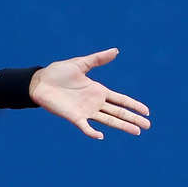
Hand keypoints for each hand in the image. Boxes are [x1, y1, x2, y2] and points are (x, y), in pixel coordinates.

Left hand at [29, 48, 150, 139]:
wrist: (39, 82)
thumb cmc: (58, 72)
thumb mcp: (80, 64)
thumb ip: (98, 59)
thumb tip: (116, 50)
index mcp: (97, 90)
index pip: (120, 99)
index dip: (133, 105)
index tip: (147, 111)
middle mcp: (94, 102)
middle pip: (118, 112)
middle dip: (133, 118)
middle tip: (148, 125)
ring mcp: (85, 111)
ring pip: (108, 120)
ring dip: (122, 125)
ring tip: (137, 131)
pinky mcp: (74, 117)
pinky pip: (85, 127)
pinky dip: (92, 132)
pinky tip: (100, 136)